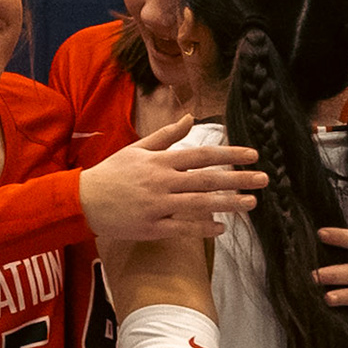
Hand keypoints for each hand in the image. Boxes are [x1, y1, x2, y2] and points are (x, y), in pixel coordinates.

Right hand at [80, 117, 268, 240]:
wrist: (82, 200)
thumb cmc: (112, 173)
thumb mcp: (137, 149)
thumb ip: (166, 136)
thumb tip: (190, 118)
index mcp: (160, 161)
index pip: (202, 155)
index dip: (229, 154)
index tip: (253, 155)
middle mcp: (162, 181)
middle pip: (207, 179)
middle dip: (238, 179)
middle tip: (264, 179)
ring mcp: (157, 205)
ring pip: (199, 204)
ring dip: (227, 204)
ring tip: (251, 203)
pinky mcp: (151, 227)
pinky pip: (182, 228)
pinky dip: (202, 228)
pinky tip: (221, 228)